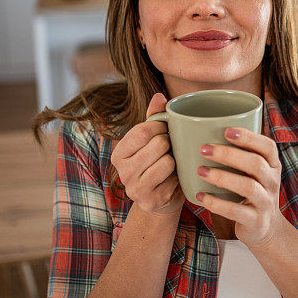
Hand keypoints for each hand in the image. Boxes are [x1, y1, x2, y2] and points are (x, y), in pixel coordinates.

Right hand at [111, 92, 184, 214]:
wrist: (160, 199)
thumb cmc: (156, 162)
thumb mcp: (151, 139)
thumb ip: (154, 117)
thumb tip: (159, 96)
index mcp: (119, 153)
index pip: (143, 130)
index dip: (161, 126)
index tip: (166, 129)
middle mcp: (122, 172)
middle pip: (158, 145)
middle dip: (170, 144)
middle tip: (170, 148)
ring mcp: (135, 189)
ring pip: (167, 162)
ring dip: (175, 161)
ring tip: (171, 164)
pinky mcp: (151, 201)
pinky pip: (174, 180)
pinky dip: (178, 178)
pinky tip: (173, 180)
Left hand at [195, 127, 283, 247]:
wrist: (265, 227)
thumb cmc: (252, 190)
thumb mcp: (255, 172)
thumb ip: (241, 154)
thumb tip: (207, 130)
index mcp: (273, 165)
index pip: (268, 147)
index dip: (249, 137)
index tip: (227, 130)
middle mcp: (273, 182)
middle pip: (256, 164)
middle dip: (229, 154)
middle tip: (204, 149)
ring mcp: (266, 202)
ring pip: (247, 187)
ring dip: (222, 177)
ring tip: (200, 171)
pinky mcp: (256, 221)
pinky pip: (235, 211)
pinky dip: (216, 203)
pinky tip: (200, 196)